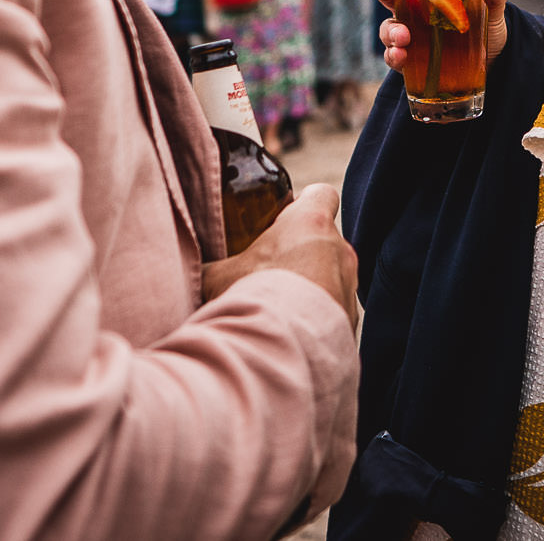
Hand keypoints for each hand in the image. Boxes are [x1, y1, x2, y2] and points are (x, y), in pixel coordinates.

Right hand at [201, 182, 358, 331]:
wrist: (279, 348)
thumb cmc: (252, 297)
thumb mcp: (219, 276)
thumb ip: (210, 268)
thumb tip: (191, 273)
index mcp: (311, 223)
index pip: (322, 194)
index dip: (305, 203)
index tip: (286, 218)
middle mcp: (339, 250)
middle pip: (325, 240)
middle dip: (303, 252)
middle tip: (274, 271)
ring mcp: (349, 285)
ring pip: (333, 276)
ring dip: (313, 287)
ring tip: (282, 308)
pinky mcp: (351, 319)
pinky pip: (335, 311)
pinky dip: (319, 318)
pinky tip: (293, 332)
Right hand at [373, 0, 511, 72]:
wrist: (492, 61)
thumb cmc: (486, 24)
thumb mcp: (493, 7)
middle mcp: (414, 8)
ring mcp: (410, 33)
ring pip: (388, 28)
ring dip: (391, 31)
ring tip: (404, 37)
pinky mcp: (412, 59)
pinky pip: (394, 56)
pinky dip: (393, 56)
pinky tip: (401, 56)